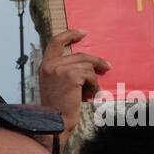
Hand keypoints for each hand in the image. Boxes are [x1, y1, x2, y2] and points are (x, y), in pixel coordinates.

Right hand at [37, 29, 110, 143]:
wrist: (56, 121)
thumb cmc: (59, 107)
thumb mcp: (58, 84)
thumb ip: (66, 70)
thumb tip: (89, 62)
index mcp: (45, 66)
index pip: (55, 42)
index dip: (70, 34)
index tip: (83, 33)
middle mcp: (50, 65)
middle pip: (80, 55)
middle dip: (96, 62)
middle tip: (107, 67)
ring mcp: (60, 69)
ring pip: (87, 66)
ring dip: (93, 79)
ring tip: (92, 91)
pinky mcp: (71, 76)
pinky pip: (90, 75)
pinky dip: (93, 85)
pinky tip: (89, 95)